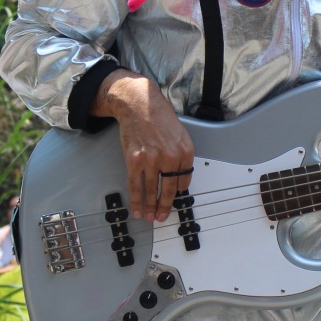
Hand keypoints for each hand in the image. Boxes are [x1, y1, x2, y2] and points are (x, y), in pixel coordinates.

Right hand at [97, 70, 194, 221]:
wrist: (139, 104)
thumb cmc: (158, 117)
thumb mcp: (180, 135)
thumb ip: (182, 157)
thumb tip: (179, 181)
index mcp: (185, 151)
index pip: (183, 180)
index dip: (177, 194)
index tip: (172, 202)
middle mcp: (170, 156)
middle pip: (167, 189)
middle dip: (164, 206)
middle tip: (162, 217)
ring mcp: (151, 159)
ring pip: (151, 190)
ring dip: (150, 207)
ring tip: (150, 217)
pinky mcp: (135, 160)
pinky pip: (136, 185)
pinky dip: (136, 200)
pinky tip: (137, 208)